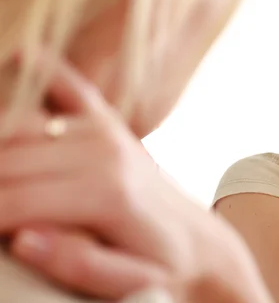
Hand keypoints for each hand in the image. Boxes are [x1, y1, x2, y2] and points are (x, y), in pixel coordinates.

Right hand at [0, 56, 270, 301]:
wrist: (201, 241)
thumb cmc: (163, 264)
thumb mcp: (131, 282)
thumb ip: (79, 264)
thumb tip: (23, 239)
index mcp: (107, 193)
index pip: (12, 201)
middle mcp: (105, 151)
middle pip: (8, 161)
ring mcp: (106, 129)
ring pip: (20, 125)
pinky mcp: (107, 121)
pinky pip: (69, 84)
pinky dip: (42, 69)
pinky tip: (20, 56)